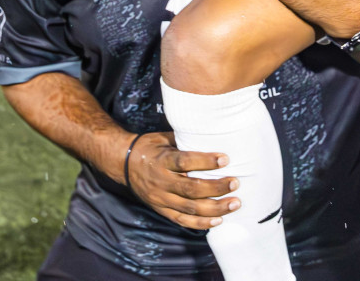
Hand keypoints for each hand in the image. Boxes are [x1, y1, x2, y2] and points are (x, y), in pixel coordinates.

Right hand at [124, 131, 239, 230]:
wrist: (124, 163)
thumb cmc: (150, 147)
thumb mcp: (165, 138)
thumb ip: (185, 140)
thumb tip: (213, 136)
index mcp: (161, 160)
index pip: (185, 162)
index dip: (206, 161)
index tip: (225, 159)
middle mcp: (161, 181)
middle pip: (191, 189)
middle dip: (216, 188)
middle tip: (235, 183)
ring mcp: (160, 199)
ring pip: (189, 208)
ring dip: (215, 208)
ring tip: (234, 203)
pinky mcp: (161, 210)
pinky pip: (182, 220)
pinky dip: (200, 223)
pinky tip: (218, 220)